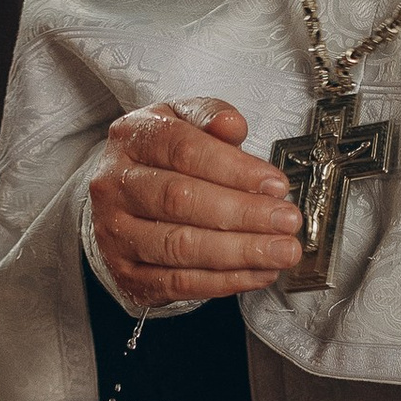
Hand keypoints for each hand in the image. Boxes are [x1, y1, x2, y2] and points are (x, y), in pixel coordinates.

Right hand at [88, 98, 302, 309]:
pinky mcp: (126, 273)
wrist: (118, 197)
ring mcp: (115, 233)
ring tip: (280, 250)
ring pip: (180, 246)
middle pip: (181, 200)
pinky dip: (224, 282)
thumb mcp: (181, 121)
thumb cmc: (159, 158)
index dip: (234, 168)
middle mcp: (115, 185)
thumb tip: (231, 123)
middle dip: (243, 213)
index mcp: (130, 139)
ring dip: (239, 251)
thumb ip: (209, 117)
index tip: (275, 183)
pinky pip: (178, 283)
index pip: (183, 150)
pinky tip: (257, 272)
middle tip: (286, 220)